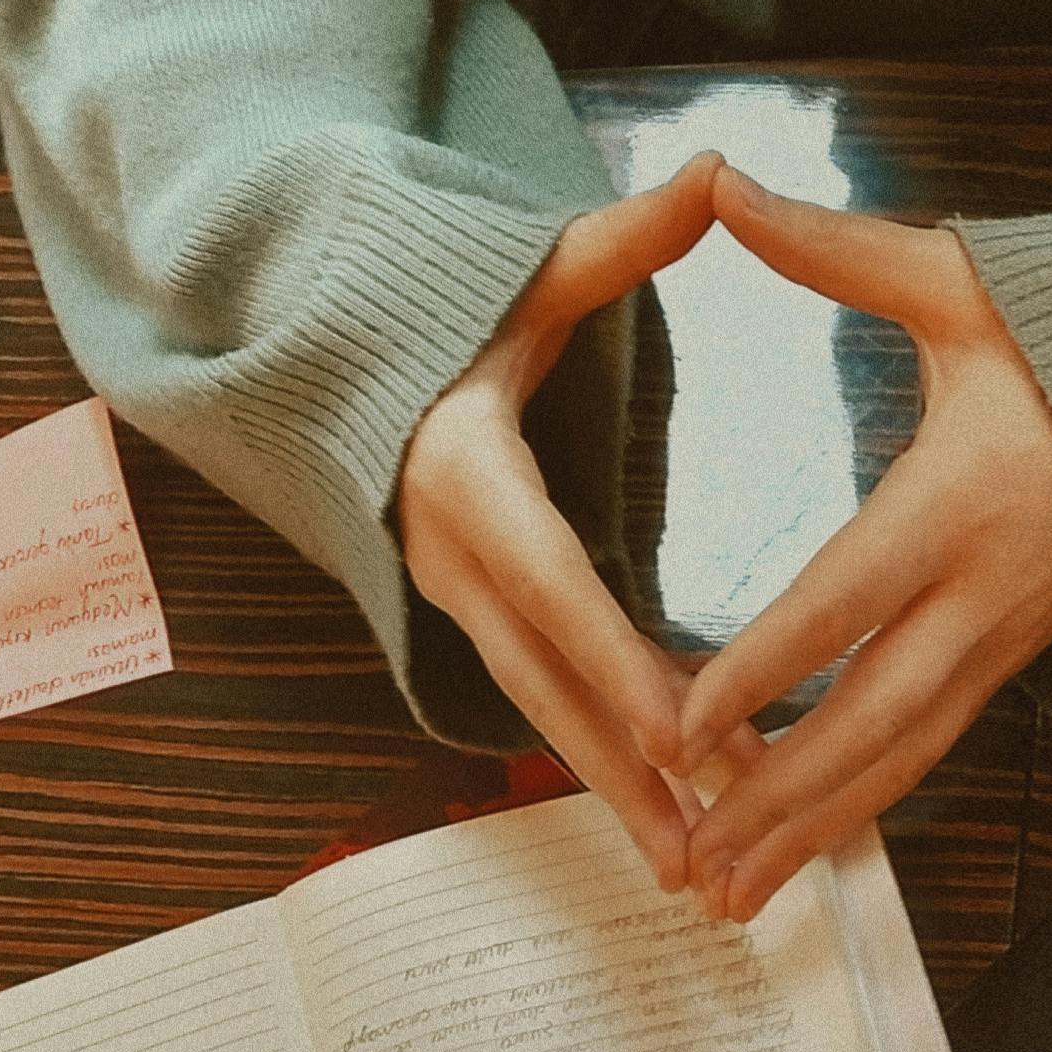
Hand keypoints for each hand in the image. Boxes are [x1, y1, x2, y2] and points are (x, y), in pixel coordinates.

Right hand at [398, 156, 725, 891]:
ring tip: (698, 875)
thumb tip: (710, 175)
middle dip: (626, 772)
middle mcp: (458, 563)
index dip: (617, 660)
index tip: (680, 730)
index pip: (556, 583)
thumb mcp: (528, 277)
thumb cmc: (451, 322)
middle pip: (550, 684)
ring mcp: (463, 608)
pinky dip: (608, 775)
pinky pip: (548, 712)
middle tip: (702, 848)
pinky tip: (676, 832)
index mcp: (471, 480)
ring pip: (546, 719)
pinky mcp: (480, 632)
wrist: (341, 371)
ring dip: (621, 801)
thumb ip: (621, 240)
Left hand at [673, 167, 1051, 924]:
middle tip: (693, 854)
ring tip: (725, 893)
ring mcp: (1002, 644)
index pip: (847, 599)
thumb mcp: (959, 281)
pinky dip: (856, 811)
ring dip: (811, 833)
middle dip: (778, 798)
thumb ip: (833, 250)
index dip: (765, 667)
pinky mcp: (1007, 668)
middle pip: (873, 721)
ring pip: (901, 762)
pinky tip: (793, 855)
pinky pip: (926, 756)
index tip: (684, 724)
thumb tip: (722, 188)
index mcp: (961, 501)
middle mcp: (985, 594)